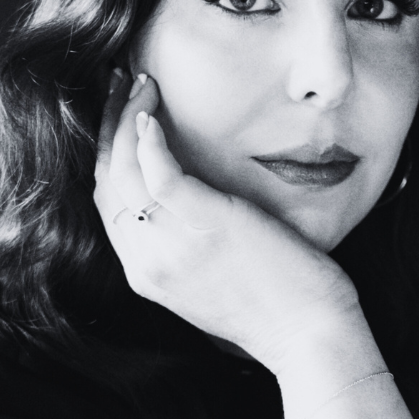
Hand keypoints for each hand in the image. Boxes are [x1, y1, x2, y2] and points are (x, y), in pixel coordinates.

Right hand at [93, 70, 362, 371]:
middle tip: (121, 83)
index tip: (119, 115)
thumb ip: (189, 246)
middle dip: (108, 125)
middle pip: (108, 180)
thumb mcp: (213, 279)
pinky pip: (159, 172)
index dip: (108, 152)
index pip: (109, 203)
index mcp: (148, 274)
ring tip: (140, 81)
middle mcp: (149, 261)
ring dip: (126, 117)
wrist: (310, 337)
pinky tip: (152, 112)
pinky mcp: (204, 225)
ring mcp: (173, 245)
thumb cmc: (277, 306)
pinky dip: (147, 138)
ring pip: (124, 169)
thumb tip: (190, 203)